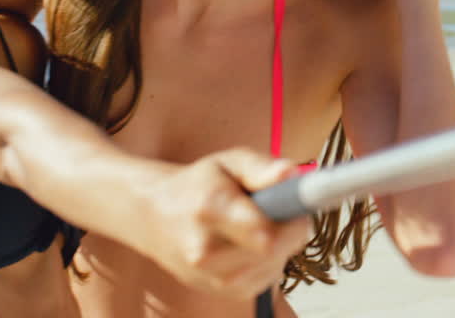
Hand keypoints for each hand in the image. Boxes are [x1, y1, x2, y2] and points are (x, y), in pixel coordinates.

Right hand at [139, 148, 310, 296]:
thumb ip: (261, 167)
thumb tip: (292, 175)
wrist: (156, 216)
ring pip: (273, 268)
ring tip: (259, 226)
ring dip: (279, 248)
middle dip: (289, 231)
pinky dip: (268, 263)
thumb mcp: (229, 162)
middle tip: (281, 211)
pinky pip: (265, 280)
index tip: (299, 208)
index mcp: (210, 209)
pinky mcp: (220, 292)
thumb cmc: (200, 185)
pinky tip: (250, 245)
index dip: (292, 222)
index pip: (265, 234)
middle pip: (273, 254)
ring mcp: (210, 277)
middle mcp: (206, 250)